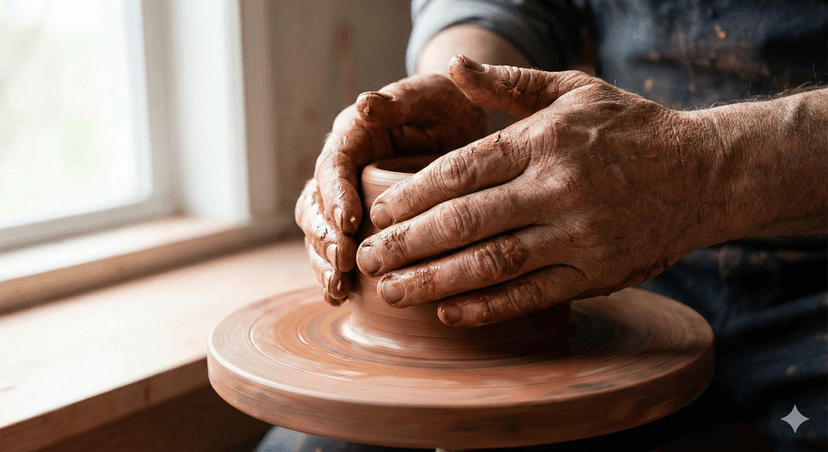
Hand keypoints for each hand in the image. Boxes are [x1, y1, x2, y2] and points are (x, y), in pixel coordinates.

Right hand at [295, 73, 486, 304]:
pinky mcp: (359, 223)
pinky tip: (339, 296)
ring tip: (338, 288)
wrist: (461, 125)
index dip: (335, 194)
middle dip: (325, 236)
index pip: (333, 165)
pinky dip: (333, 272)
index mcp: (354, 135)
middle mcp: (343, 168)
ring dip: (323, 261)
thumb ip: (400, 99)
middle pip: (316, 204)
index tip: (349, 222)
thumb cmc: (447, 105)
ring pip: (319, 231)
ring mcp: (347, 197)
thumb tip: (365, 104)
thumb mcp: (431, 94)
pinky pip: (337, 248)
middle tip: (343, 263)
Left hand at [356, 55, 720, 325]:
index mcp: (544, 142)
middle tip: (366, 260)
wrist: (705, 173)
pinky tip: (448, 314)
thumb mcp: (573, 90)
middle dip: (406, 245)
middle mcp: (557, 189)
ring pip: (491, 265)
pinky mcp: (596, 274)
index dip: (410, 196)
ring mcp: (577, 236)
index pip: (461, 171)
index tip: (377, 213)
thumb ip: (509, 85)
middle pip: (465, 222)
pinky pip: (531, 295)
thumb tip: (452, 68)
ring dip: (433, 282)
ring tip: (391, 292)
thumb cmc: (631, 128)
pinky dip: (486, 308)